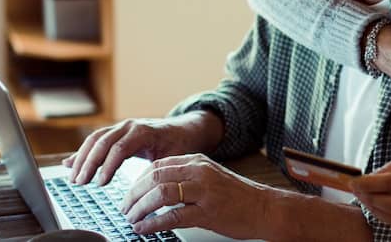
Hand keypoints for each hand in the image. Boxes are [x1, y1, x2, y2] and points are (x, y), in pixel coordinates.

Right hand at [61, 111, 221, 185]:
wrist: (185, 129)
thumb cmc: (180, 146)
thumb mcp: (173, 158)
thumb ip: (157, 170)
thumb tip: (144, 190)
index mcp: (144, 132)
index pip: (120, 148)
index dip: (108, 166)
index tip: (100, 184)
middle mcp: (130, 126)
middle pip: (103, 142)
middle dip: (89, 163)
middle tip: (80, 182)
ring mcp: (122, 127)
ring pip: (95, 139)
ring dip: (82, 158)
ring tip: (75, 178)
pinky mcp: (117, 132)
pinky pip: (96, 140)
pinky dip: (83, 152)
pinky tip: (70, 164)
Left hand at [120, 154, 274, 239]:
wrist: (265, 208)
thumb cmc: (237, 196)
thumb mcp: (210, 177)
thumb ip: (186, 178)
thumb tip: (155, 188)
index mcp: (197, 161)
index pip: (157, 165)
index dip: (137, 181)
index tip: (129, 194)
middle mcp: (199, 172)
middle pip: (154, 177)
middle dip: (133, 194)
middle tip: (125, 208)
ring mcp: (204, 191)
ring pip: (161, 194)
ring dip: (140, 208)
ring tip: (132, 219)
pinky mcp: (208, 212)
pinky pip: (173, 216)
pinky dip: (153, 223)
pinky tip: (145, 229)